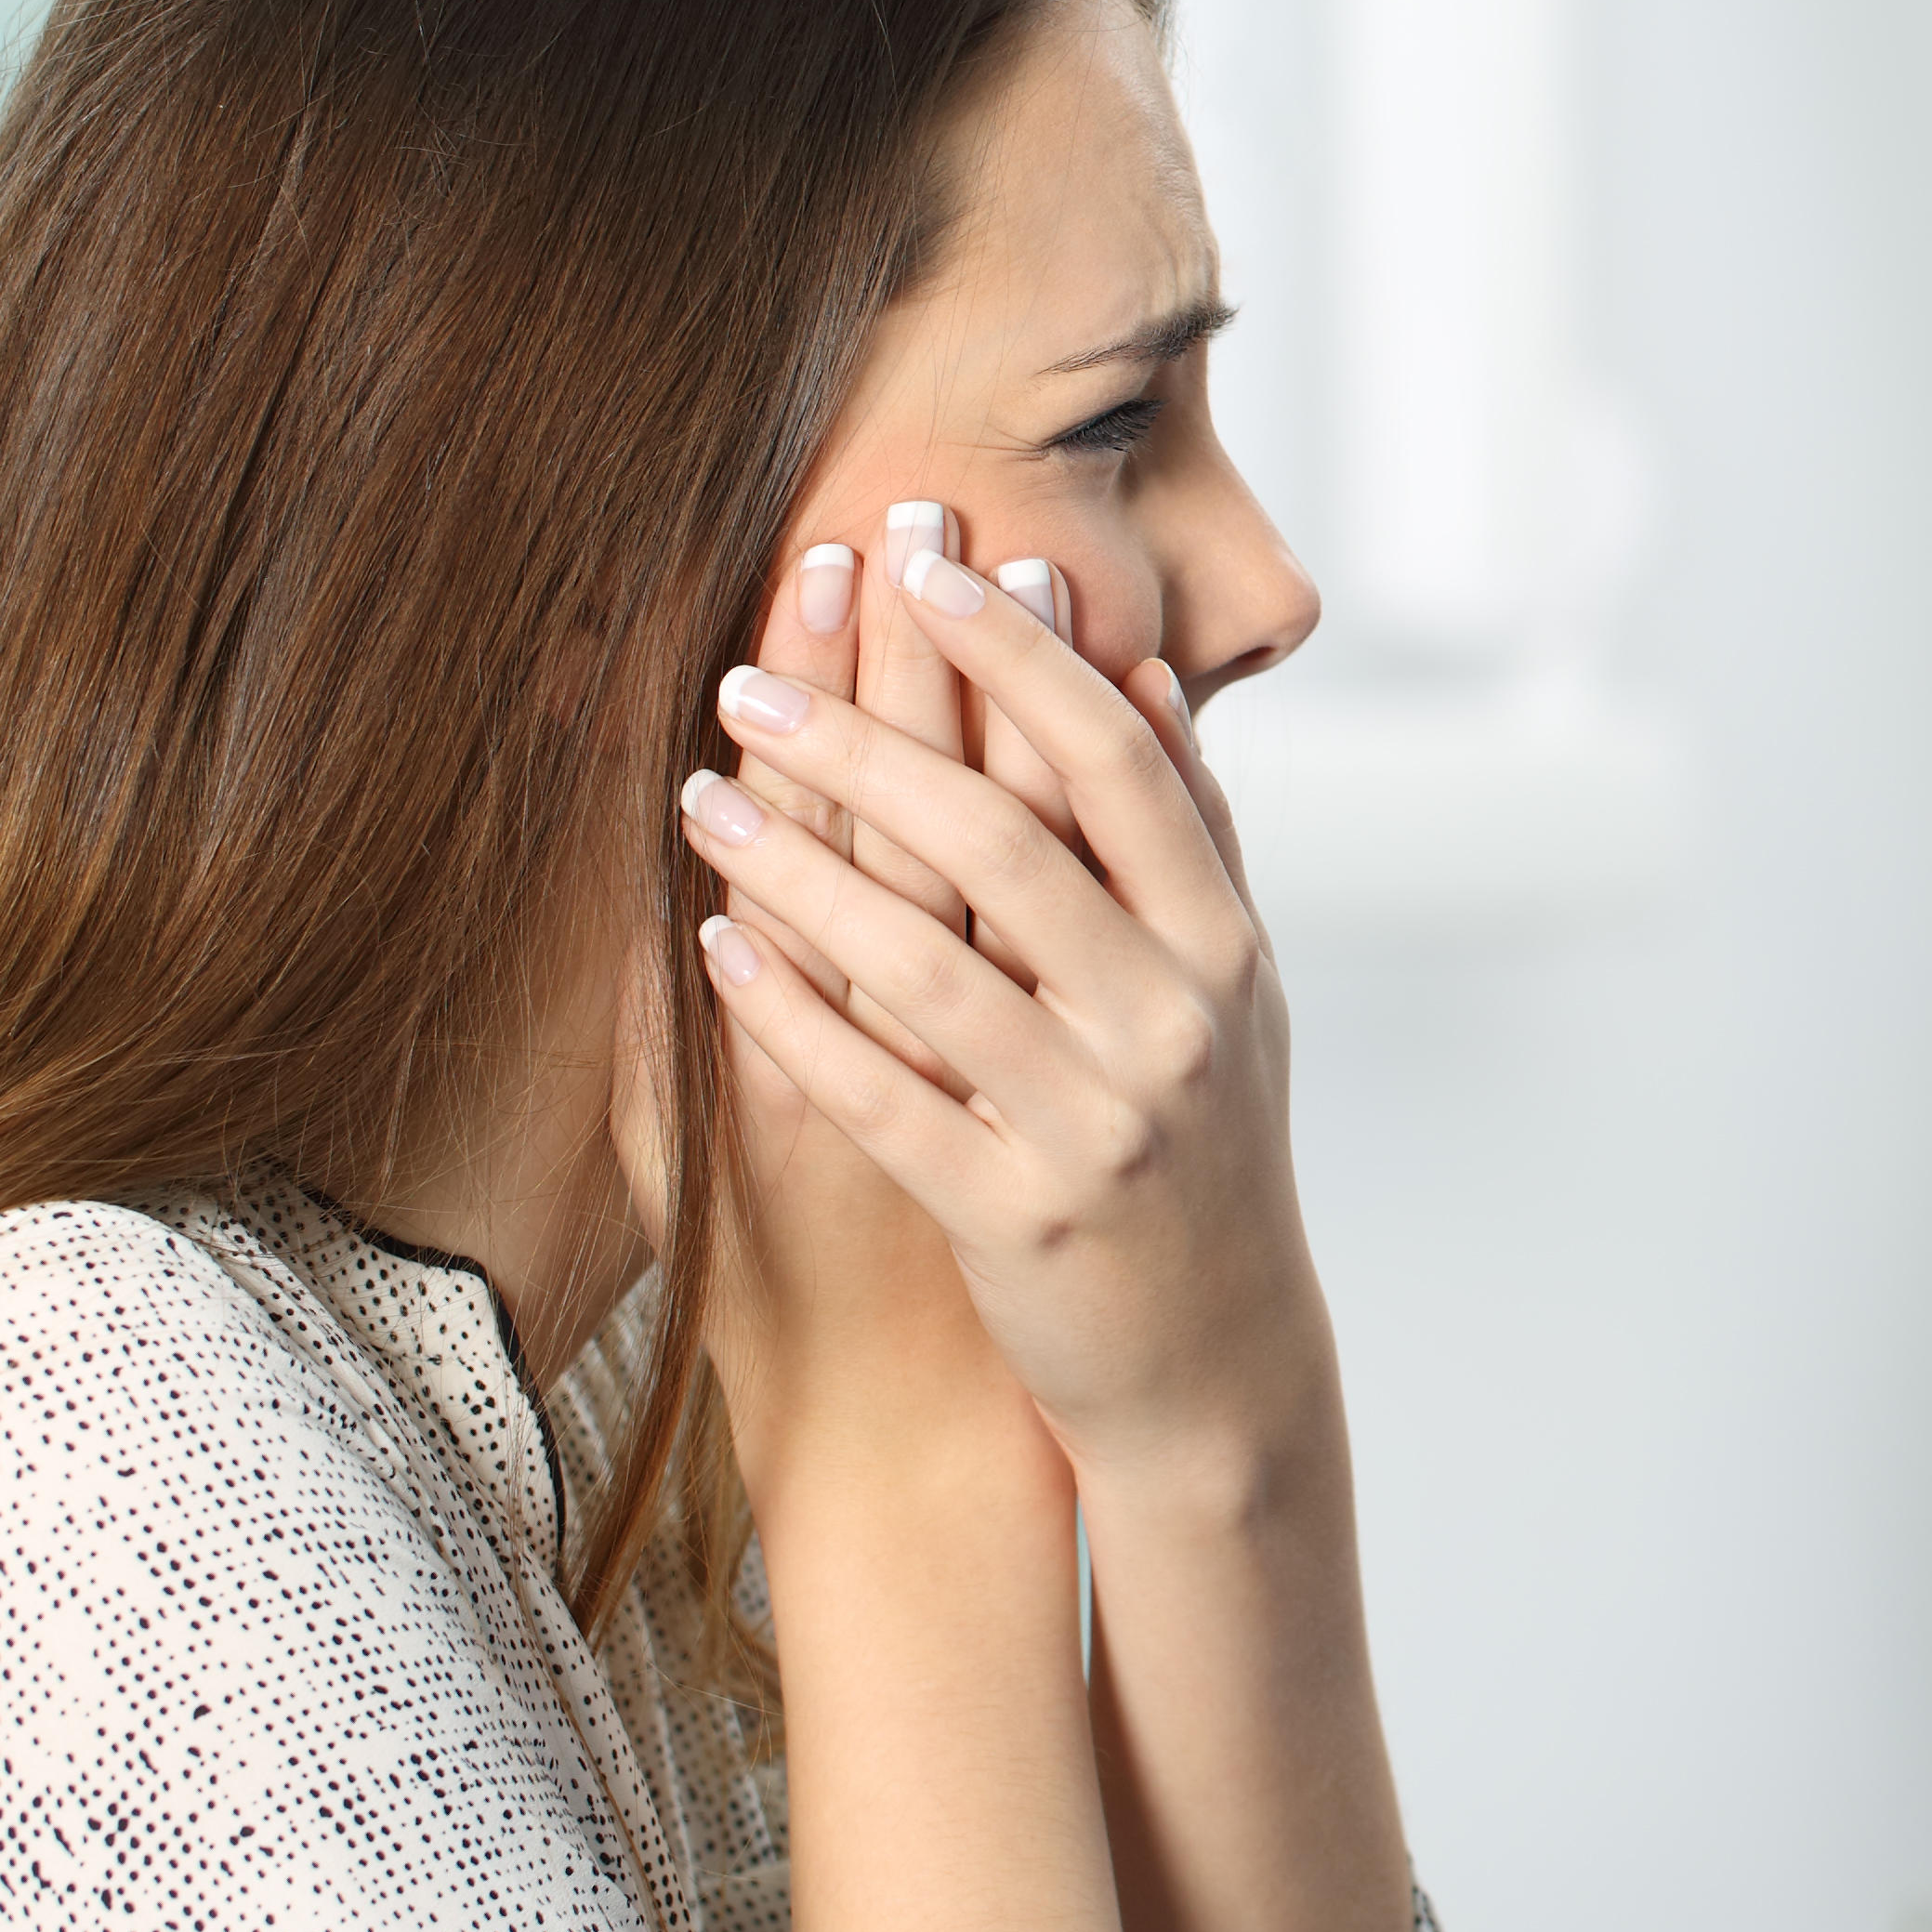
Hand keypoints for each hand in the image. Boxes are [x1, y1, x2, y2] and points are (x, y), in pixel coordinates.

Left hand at [679, 533, 1318, 1492]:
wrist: (1216, 1372)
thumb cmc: (1206, 1153)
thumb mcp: (1236, 995)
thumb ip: (1191, 844)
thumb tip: (1137, 675)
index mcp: (1225, 949)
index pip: (1116, 761)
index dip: (1018, 652)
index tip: (924, 559)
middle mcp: (1172, 1024)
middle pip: (1004, 839)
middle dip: (868, 735)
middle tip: (752, 665)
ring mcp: (1096, 1123)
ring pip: (924, 960)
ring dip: (796, 861)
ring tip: (695, 786)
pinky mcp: (1013, 1217)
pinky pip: (877, 1095)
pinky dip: (789, 1011)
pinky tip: (710, 942)